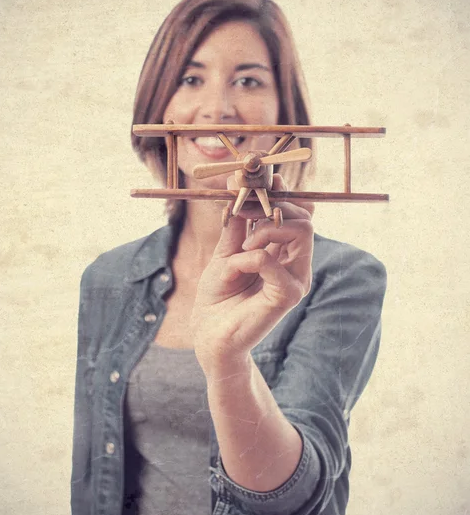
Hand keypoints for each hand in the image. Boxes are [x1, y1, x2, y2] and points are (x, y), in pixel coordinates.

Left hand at [191, 174, 313, 374]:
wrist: (210, 333)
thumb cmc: (218, 295)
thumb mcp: (225, 251)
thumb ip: (237, 224)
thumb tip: (239, 188)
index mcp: (283, 252)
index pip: (296, 214)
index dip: (282, 193)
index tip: (259, 180)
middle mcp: (295, 264)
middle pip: (304, 218)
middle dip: (275, 205)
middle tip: (246, 210)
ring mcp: (295, 279)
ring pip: (301, 231)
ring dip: (267, 227)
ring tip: (243, 243)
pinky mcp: (288, 296)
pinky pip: (273, 261)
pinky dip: (252, 256)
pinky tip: (238, 264)